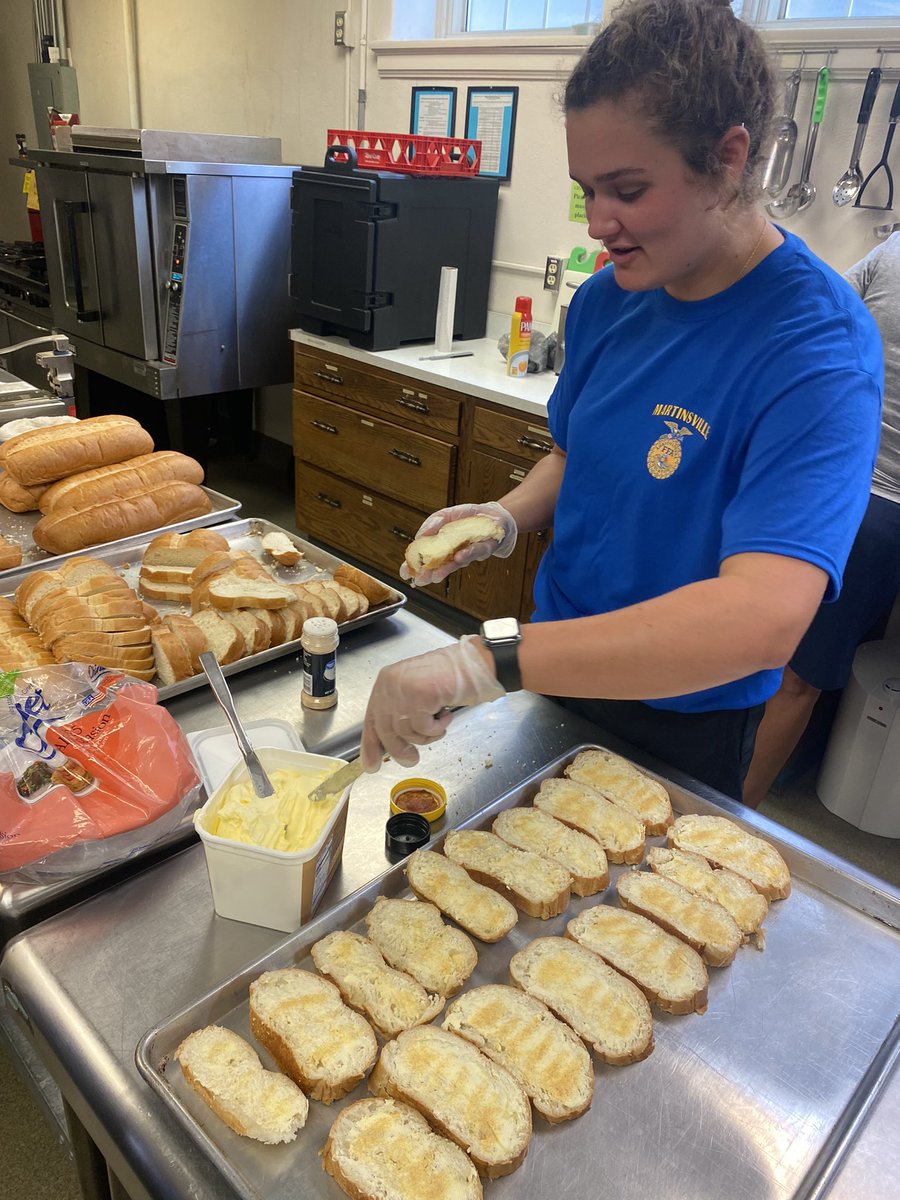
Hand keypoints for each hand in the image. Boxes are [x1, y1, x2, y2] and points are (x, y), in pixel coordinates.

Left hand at [361, 635, 504, 770]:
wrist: (474, 663)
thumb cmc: (450, 678)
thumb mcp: (416, 694)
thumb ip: (400, 714)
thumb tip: (389, 746)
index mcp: (386, 681)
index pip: (371, 719)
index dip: (370, 745)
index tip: (372, 765)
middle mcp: (390, 683)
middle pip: (386, 729)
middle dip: (399, 749)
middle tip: (411, 760)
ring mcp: (404, 688)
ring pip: (406, 731)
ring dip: (426, 735)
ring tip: (440, 724)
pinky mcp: (421, 695)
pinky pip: (424, 727)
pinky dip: (438, 728)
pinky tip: (447, 715)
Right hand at [399, 501, 517, 586]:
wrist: (496, 517)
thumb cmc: (469, 517)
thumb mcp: (447, 515)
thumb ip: (433, 523)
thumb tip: (421, 534)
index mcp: (442, 545)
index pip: (425, 558)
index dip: (414, 565)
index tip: (404, 573)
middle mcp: (454, 553)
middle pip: (439, 566)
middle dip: (428, 573)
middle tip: (418, 580)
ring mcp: (468, 553)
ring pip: (456, 564)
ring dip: (445, 570)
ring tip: (435, 576)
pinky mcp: (485, 550)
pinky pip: (476, 552)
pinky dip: (467, 554)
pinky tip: (458, 557)